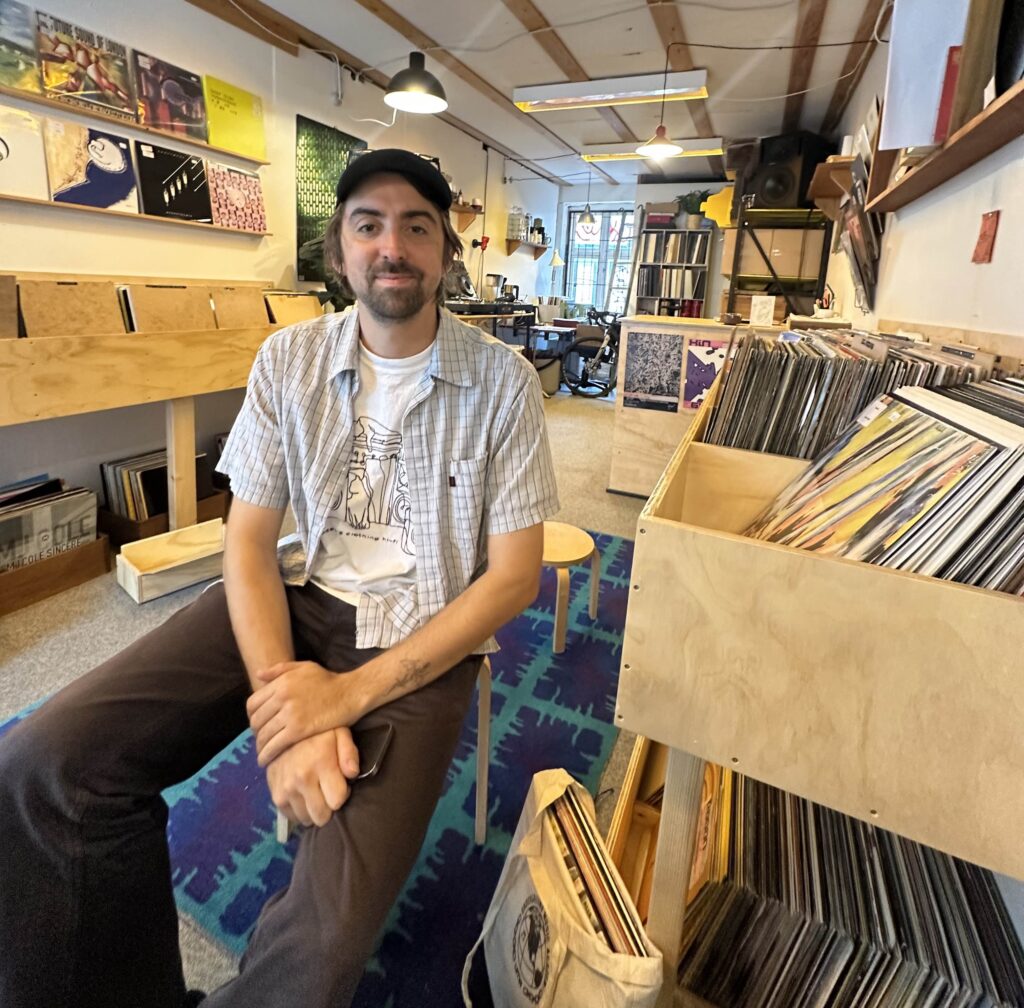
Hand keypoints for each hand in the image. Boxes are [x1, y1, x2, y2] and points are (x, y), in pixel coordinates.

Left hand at [247, 660, 362, 766]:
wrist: (349, 693)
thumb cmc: (328, 680)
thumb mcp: (304, 667)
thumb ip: (279, 669)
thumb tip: (258, 675)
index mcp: (281, 683)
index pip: (252, 703)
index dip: (251, 716)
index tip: (257, 724)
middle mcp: (281, 697)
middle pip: (256, 721)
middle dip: (255, 733)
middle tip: (261, 740)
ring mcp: (289, 714)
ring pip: (264, 734)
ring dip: (260, 747)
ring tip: (262, 754)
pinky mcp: (299, 730)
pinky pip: (275, 744)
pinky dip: (267, 754)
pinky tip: (266, 760)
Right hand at [265, 728, 359, 827]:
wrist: (284, 728)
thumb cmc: (318, 733)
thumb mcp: (340, 733)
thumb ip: (349, 753)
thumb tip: (353, 774)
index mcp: (321, 764)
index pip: (337, 801)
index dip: (344, 794)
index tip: (342, 784)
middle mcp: (302, 780)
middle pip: (321, 816)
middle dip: (329, 807)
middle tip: (328, 791)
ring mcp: (285, 789)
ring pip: (306, 819)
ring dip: (313, 810)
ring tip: (316, 792)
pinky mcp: (274, 793)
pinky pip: (290, 816)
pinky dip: (299, 810)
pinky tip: (303, 796)